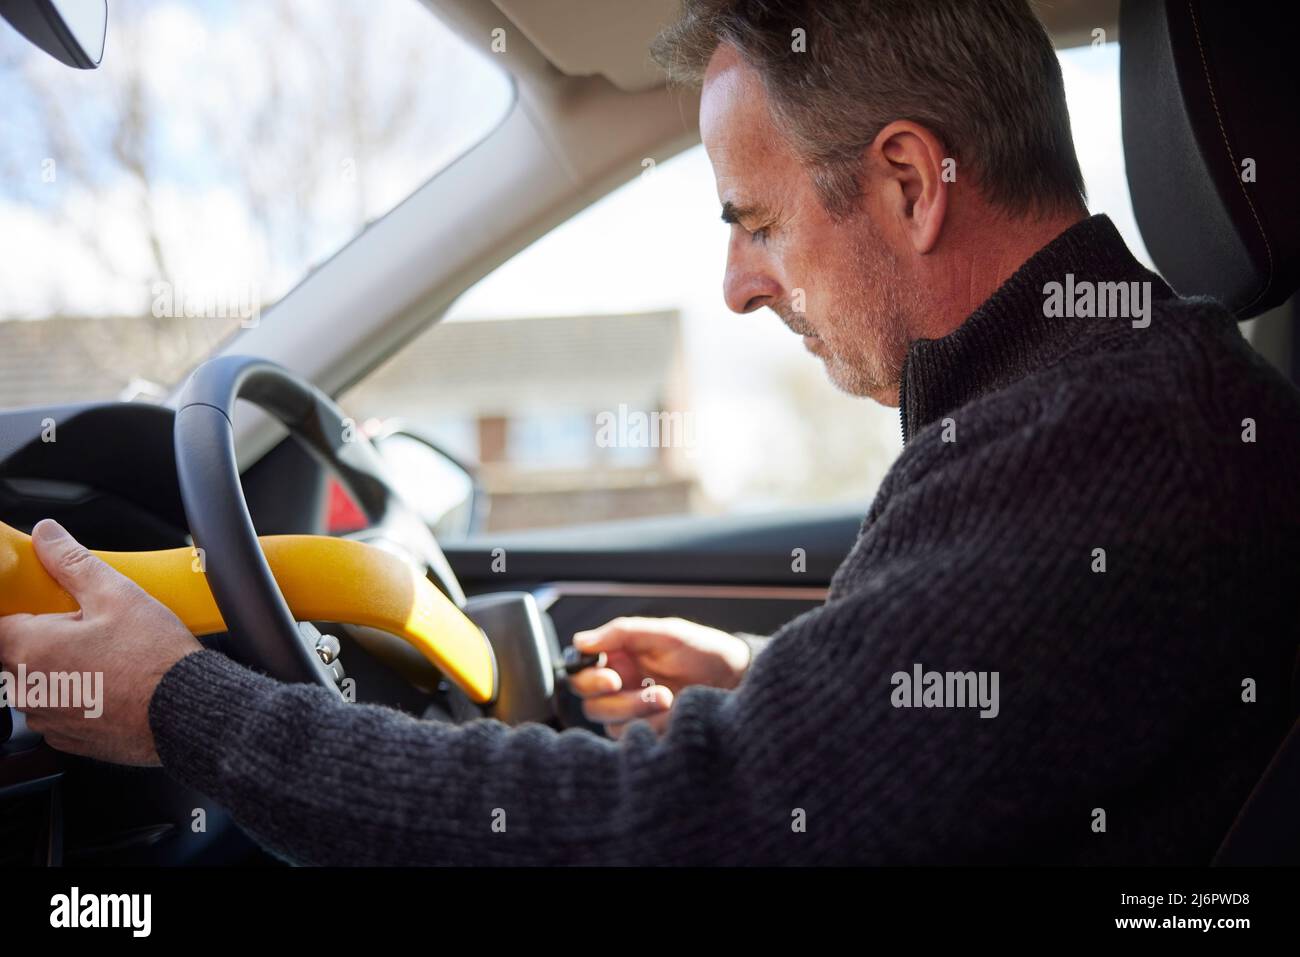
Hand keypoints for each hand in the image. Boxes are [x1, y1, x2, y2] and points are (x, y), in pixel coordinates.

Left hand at [0, 519, 202, 765]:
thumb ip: (71, 562)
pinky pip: (58, 708)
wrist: (187, 710)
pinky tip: (111, 684)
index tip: (45, 607)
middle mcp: (27, 688)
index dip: (20, 609)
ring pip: (38, 682)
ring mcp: (47, 717)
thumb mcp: (116, 595)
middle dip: (44, 636)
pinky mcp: (67, 738)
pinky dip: (77, 695)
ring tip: (106, 656)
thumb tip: (46, 536)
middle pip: (16, 652)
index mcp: (29, 648)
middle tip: (86, 626)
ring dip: (60, 668)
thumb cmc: (155, 659)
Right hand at [567, 617, 751, 737]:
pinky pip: (633, 737)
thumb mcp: (665, 633)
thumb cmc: (703, 650)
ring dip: (638, 711)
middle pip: (591, 703)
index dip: (588, 678)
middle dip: (618, 700)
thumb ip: (621, 633)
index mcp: (618, 658)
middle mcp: (621, 685)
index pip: (581, 673)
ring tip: (669, 697)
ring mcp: (634, 712)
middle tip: (650, 690)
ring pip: (611, 723)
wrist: (739, 678)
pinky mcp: (649, 732)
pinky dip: (651, 725)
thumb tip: (580, 641)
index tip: (613, 678)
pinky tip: (673, 712)